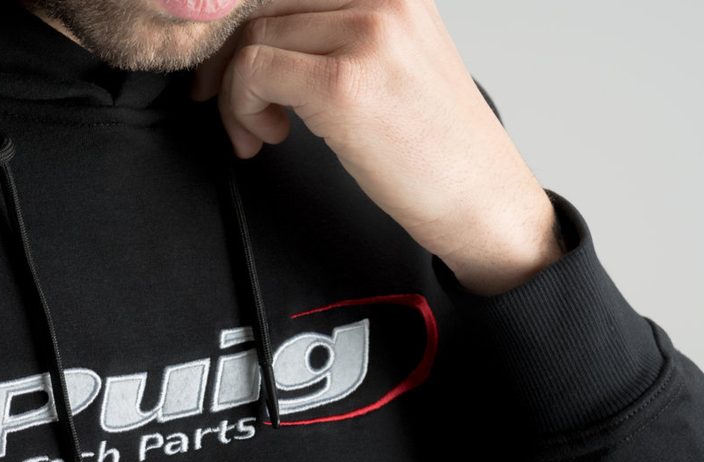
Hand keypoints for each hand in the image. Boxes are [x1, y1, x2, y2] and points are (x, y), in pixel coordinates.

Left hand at [190, 0, 564, 295]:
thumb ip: (335, 33)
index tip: (226, 65)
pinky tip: (268, 136)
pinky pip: (254, 71)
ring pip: (251, 38)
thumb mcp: (391, 63)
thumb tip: (256, 32)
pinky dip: (242, 107)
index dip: (240, 23)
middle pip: (261, 2)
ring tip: (260, 133)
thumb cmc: (435, 146)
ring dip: (236, 93)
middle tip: (222, 100)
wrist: (482, 200)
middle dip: (225, 55)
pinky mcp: (343, 84)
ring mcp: (365, 35)